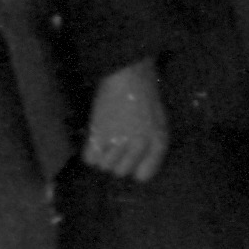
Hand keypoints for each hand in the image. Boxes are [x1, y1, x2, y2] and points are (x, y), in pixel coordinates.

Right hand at [83, 60, 169, 181]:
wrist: (128, 73)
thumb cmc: (144, 93)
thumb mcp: (158, 119)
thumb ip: (151, 143)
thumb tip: (138, 167)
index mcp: (158, 140)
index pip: (144, 175)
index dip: (135, 168)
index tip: (130, 160)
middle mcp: (141, 144)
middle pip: (120, 172)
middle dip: (116, 160)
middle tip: (116, 142)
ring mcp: (119, 141)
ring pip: (104, 166)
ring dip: (102, 154)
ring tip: (107, 135)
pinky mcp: (100, 135)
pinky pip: (90, 158)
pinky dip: (90, 150)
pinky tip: (97, 137)